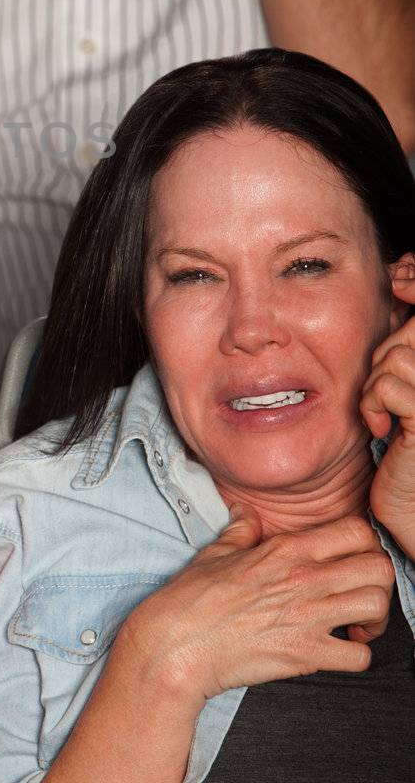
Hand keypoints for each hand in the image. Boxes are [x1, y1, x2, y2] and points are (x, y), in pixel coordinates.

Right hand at [120, 507, 393, 707]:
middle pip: (379, 568)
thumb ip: (241, 529)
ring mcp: (307, 618)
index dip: (363, 545)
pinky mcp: (305, 655)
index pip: (357, 532)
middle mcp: (304, 579)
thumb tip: (246, 513)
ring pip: (377, 607)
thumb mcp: (215, 552)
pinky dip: (355, 656)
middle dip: (376, 581)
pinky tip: (337, 650)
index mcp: (285, 550)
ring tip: (354, 623)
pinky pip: (359, 658)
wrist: (176, 645)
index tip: (351, 559)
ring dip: (374, 618)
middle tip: (358, 592)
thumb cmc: (190, 600)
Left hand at [364, 276, 414, 556]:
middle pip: (412, 327)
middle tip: (380, 390)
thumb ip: (406, 338)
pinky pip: (386, 384)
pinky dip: (372, 404)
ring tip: (381, 412)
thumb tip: (402, 271)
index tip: (399, 277)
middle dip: (384, 351)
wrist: (411, 511)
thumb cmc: (400, 445)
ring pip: (394, 355)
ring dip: (374, 383)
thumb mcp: (402, 383)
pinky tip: (380, 428)